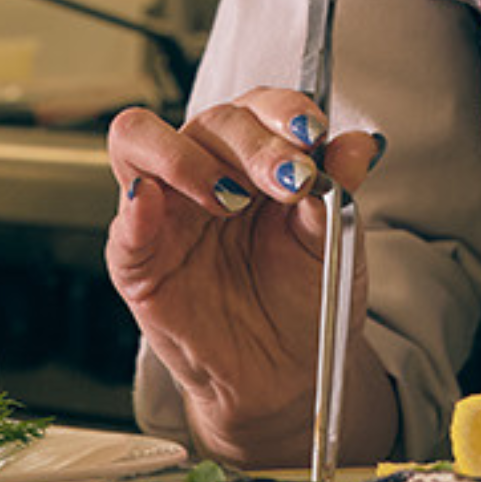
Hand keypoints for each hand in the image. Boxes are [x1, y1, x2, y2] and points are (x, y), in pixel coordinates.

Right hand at [103, 91, 382, 463]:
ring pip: (138, 140)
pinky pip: (121, 225)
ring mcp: (164, 210)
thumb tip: (358, 143)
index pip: (255, 108)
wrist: (284, 372)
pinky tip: (152, 203)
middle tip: (290, 180)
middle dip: (254, 145)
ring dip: (186, 158)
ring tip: (230, 199)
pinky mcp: (136, 259)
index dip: (282, 112)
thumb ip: (338, 190)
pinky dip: (134, 208)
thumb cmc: (301, 300)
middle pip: (208, 121)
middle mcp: (202, 171)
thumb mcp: (333, 242)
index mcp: (250, 159)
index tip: (312, 135)